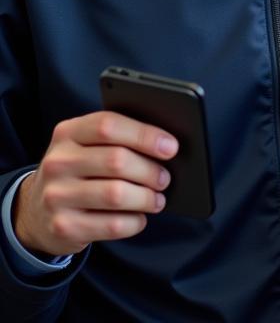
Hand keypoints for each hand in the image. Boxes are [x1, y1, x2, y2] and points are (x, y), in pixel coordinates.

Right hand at [13, 112, 177, 257]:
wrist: (35, 211)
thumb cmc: (78, 169)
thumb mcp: (86, 145)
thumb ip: (118, 138)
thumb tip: (165, 144)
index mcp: (68, 133)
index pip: (109, 126)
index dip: (145, 135)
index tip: (171, 147)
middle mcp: (57, 162)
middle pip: (117, 161)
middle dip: (151, 170)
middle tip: (165, 178)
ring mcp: (56, 196)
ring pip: (117, 194)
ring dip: (146, 198)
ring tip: (157, 199)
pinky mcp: (62, 227)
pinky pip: (111, 225)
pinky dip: (134, 221)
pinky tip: (140, 217)